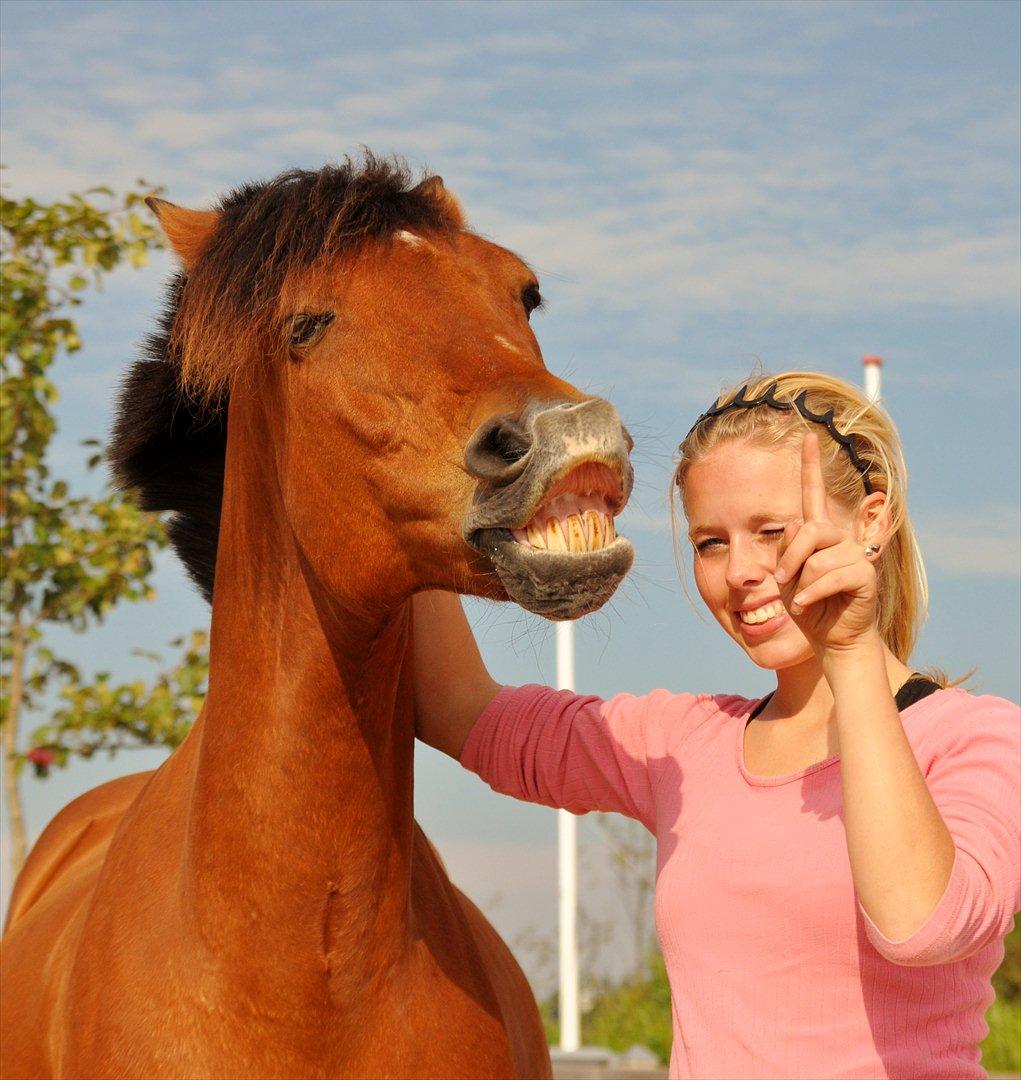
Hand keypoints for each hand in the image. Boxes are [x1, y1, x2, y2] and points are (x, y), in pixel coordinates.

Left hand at [774, 433, 879, 655]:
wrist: (830, 638)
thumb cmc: (807, 605)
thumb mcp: (785, 576)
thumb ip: (785, 548)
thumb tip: (793, 524)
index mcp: (818, 533)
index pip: (813, 494)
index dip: (810, 465)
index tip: (807, 435)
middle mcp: (839, 537)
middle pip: (807, 530)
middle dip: (788, 559)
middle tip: (782, 582)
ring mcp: (854, 553)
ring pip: (816, 558)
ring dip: (800, 582)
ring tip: (802, 598)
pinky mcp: (865, 573)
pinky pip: (829, 576)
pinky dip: (812, 594)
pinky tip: (808, 605)